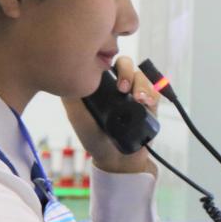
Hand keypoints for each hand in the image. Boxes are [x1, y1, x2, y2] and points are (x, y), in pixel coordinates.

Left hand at [61, 56, 159, 175]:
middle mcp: (118, 85)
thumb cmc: (93, 138)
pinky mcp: (149, 103)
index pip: (106, 61)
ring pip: (141, 76)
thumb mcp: (76, 117)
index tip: (106, 75)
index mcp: (101, 84)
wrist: (116, 159)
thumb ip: (70, 96)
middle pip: (126, 64)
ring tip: (139, 99)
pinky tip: (147, 103)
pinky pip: (155, 90)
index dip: (108, 62)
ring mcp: (135, 93)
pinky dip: (152, 94)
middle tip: (123, 89)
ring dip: (141, 85)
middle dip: (127, 72)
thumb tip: (65, 72)